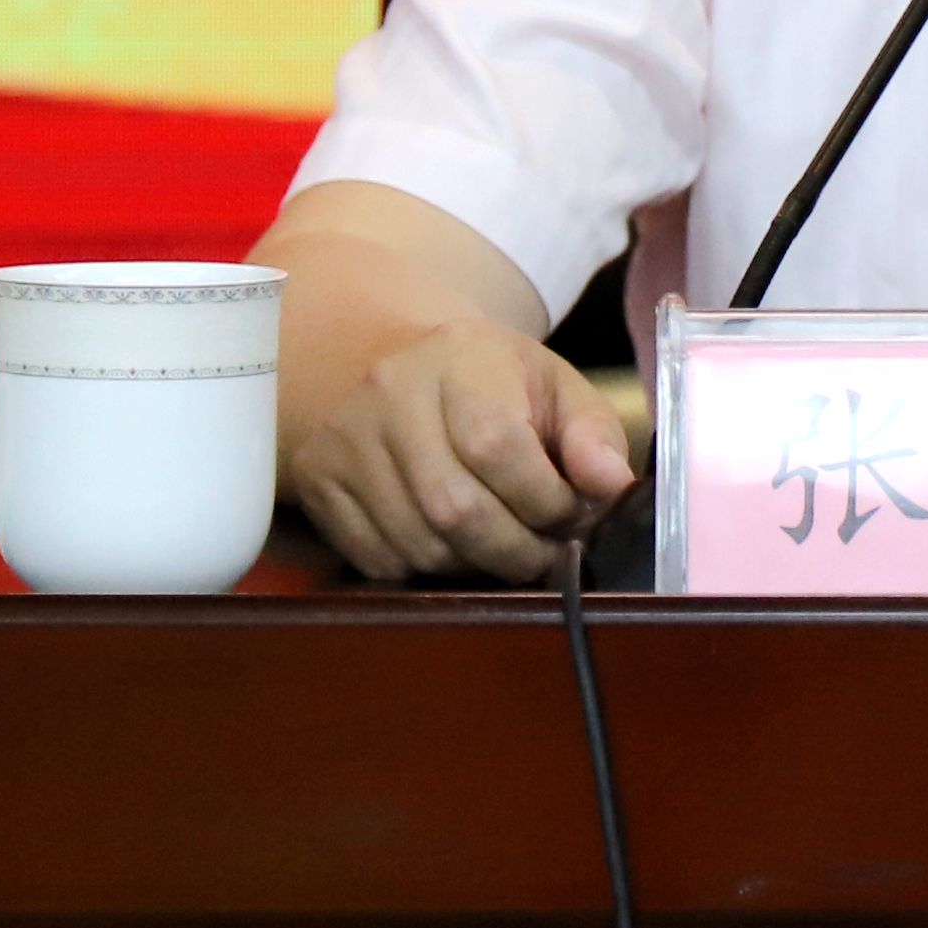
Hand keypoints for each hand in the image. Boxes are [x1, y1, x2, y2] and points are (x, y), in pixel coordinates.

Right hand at [284, 318, 642, 583]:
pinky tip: (450, 542)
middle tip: (543, 553)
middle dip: (515, 551)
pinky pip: (378, 561)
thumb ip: (594, 436)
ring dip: (474, 566)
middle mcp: (390, 391)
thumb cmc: (494, 386)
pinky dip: (425, 570)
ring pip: (418, 546)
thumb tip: (611, 486)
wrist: (402, 366)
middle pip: (455, 509)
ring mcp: (344, 437)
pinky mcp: (316, 479)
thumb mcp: (557, 389)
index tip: (569, 516)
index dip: (544, 501)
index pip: (497, 445)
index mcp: (461, 356)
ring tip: (500, 544)